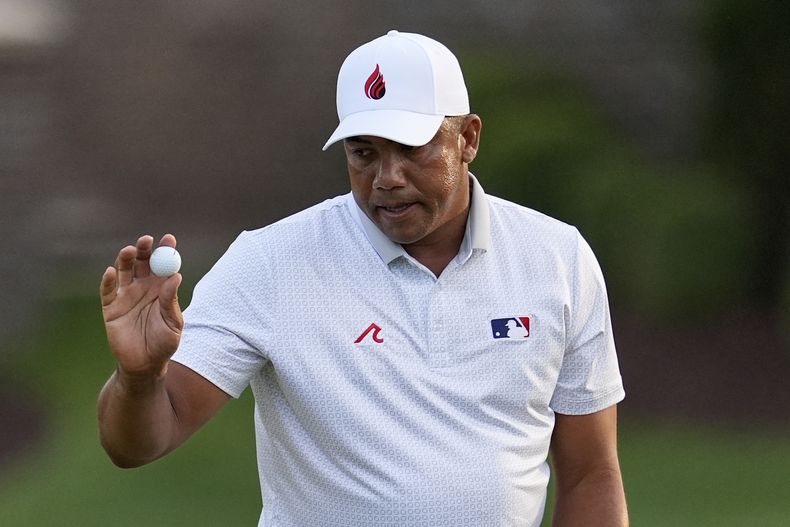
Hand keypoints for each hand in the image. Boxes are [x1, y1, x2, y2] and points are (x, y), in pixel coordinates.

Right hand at [100, 234, 183, 378]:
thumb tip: (176, 277)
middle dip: (144, 249)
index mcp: (162, 289)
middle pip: (142, 262)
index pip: (164, 265)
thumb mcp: (173, 323)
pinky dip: (108, 280)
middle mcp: (143, 287)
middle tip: (146, 240)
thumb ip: (171, 301)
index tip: (169, 239)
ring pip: (124, 271)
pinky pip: (107, 290)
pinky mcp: (110, 307)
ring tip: (130, 251)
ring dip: (125, 259)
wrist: (144, 365)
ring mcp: (126, 295)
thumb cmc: (164, 343)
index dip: (166, 250)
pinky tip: (112, 272)